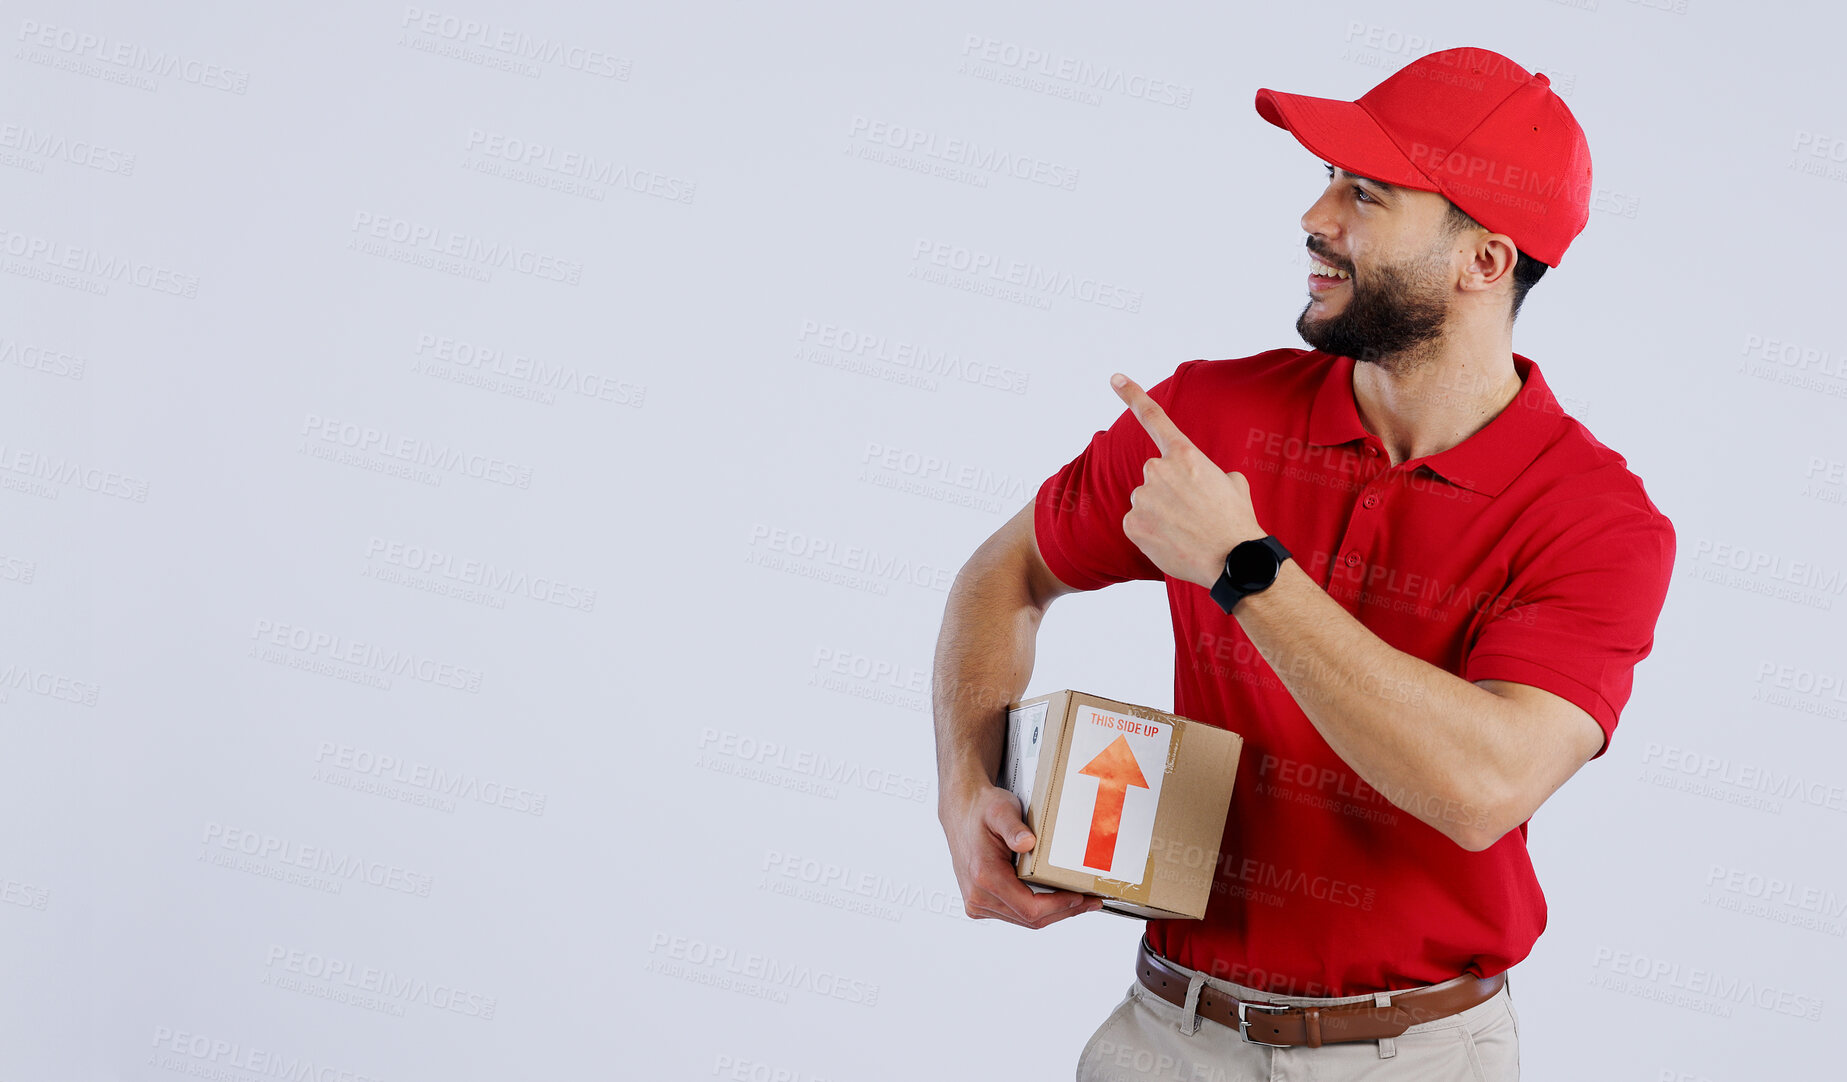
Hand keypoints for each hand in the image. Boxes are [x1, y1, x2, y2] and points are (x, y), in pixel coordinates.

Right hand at [941, 780, 1102, 926]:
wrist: (961, 812)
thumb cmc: (982, 810)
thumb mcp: (1000, 810)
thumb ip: (1013, 827)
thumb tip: (1027, 843)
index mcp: (984, 876)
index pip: (1030, 908)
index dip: (1060, 906)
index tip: (1081, 897)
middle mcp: (978, 895)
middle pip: (1030, 919)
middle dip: (1064, 911)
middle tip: (1091, 902)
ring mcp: (977, 902)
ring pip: (1024, 920)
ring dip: (1053, 913)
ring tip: (1079, 901)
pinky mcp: (980, 903)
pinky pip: (1015, 914)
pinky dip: (1038, 910)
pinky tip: (1056, 899)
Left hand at [1111, 372, 1263, 589]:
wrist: (1233, 560)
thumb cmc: (1236, 523)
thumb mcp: (1233, 485)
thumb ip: (1209, 473)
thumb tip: (1205, 482)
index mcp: (1185, 455)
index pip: (1155, 418)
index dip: (1132, 395)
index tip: (1114, 378)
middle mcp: (1158, 470)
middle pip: (1154, 476)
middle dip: (1167, 491)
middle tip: (1192, 513)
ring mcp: (1143, 497)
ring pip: (1145, 502)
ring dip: (1159, 514)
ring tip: (1185, 531)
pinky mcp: (1132, 523)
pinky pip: (1136, 524)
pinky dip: (1150, 534)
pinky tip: (1171, 542)